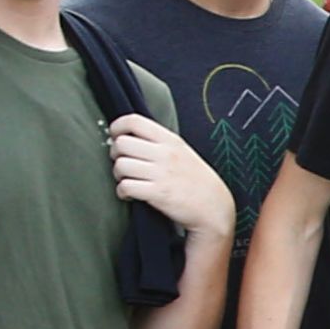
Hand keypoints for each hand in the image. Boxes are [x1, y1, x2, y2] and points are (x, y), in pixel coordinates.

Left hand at [108, 114, 233, 242]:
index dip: (117, 127)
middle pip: (121, 144)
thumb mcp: (183, 152)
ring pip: (120, 165)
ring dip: (118, 175)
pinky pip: (126, 186)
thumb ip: (159, 142)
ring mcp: (161, 174)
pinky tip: (130, 194)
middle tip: (123, 163)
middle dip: (115, 154)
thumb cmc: (197, 181)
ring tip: (127, 180)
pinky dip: (122, 192)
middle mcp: (165, 154)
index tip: (116, 137)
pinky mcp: (157, 193)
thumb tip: (128, 138)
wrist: (214, 207)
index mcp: (170, 140)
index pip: (134, 121)